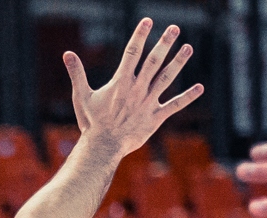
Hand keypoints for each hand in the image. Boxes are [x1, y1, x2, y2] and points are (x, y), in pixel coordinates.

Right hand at [67, 19, 201, 160]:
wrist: (103, 147)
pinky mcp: (155, 118)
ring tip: (188, 47)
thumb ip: (77, 73)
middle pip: (153, 61)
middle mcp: (137, 89)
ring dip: (178, 62)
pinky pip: (174, 106)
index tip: (148, 21)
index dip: (140, 35)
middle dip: (164, 43)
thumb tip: (67, 54)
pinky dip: (187, 97)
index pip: (132, 53)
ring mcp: (148, 103)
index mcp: (121, 82)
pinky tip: (200, 88)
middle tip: (175, 28)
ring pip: (166, 79)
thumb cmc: (91, 122)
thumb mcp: (82, 95)